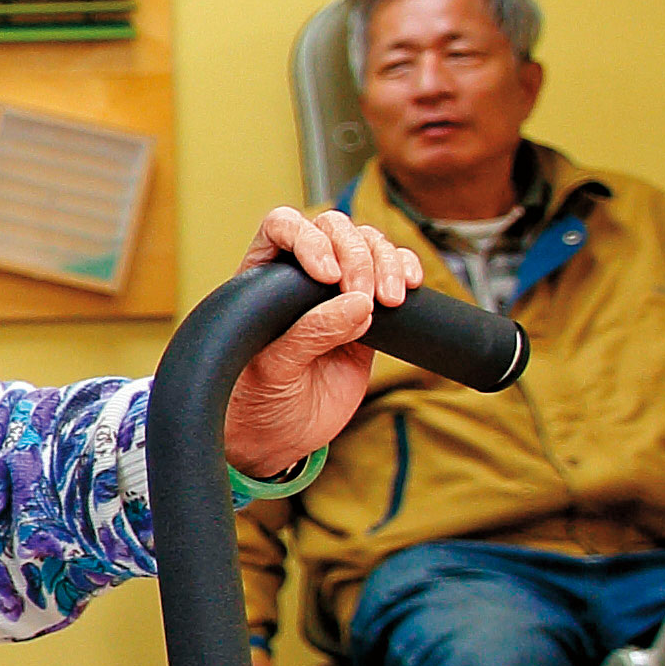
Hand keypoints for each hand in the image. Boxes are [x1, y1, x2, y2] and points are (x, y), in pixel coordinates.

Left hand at [217, 204, 421, 485]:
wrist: (278, 437)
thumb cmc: (255, 400)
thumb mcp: (272, 369)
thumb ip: (309, 335)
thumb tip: (359, 305)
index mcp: (261, 280)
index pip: (283, 227)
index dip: (308, 238)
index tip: (326, 274)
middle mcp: (299, 277)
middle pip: (333, 229)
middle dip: (356, 255)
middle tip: (365, 297)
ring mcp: (336, 294)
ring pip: (367, 245)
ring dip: (385, 262)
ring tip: (390, 301)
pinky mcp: (368, 313)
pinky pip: (392, 272)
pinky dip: (405, 269)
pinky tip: (409, 288)